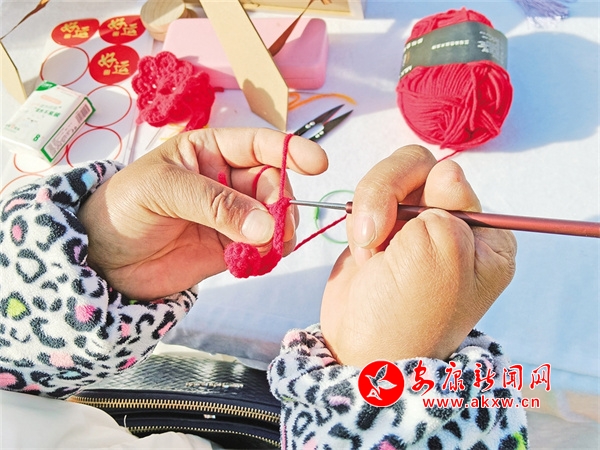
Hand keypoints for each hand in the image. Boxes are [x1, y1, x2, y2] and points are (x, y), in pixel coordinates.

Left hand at [78, 128, 326, 299]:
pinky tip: (256, 260)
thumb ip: (215, 204)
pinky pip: (263, 248)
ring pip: (274, 217)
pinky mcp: (231, 248)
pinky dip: (268, 254)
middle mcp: (226, 180)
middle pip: (273, 184)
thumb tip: (266, 226)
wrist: (103, 260)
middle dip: (282, 203)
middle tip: (278, 226)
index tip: (317, 164)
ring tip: (270, 246)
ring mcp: (231, 216)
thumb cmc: (123, 207)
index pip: (258, 145)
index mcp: (209, 151)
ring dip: (280, 231)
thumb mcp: (163, 192)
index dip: (290, 151)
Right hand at [320, 145, 515, 365]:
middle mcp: (451, 226)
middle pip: (416, 169)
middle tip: (374, 234)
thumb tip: (447, 170)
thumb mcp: (442, 255)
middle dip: (387, 195)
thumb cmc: (410, 315)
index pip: (452, 178)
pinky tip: (366, 257)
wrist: (363, 352)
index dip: (425, 191)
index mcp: (483, 236)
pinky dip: (358, 224)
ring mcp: (413, 227)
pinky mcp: (381, 231)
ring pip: (386, 182)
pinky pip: (365, 202)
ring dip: (371, 213)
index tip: (414, 225)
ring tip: (370, 255)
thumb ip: (446, 203)